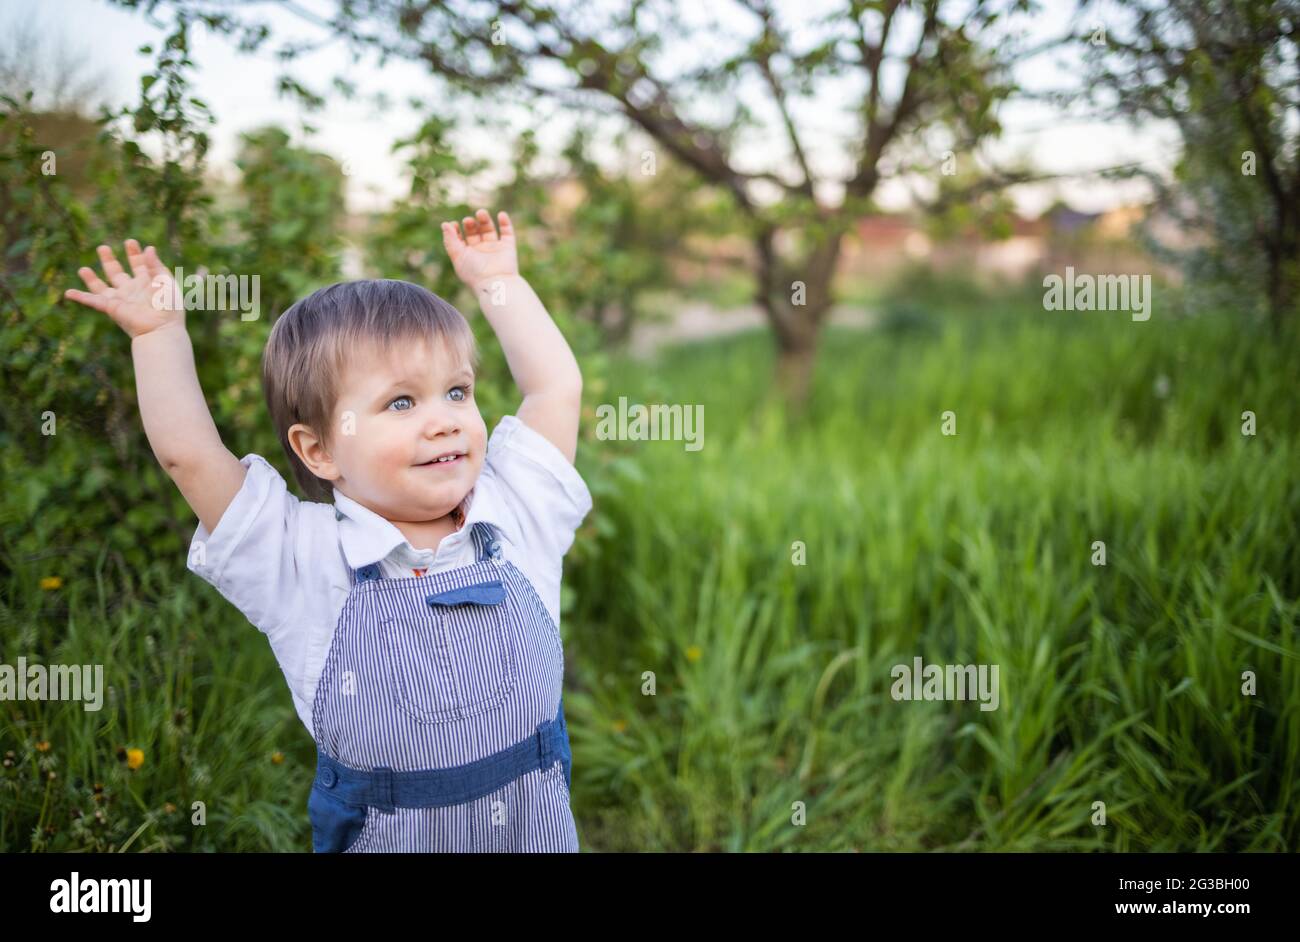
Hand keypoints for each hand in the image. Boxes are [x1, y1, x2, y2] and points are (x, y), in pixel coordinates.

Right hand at [64, 240, 183, 338]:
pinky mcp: (112, 308)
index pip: (139, 265)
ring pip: (102, 288)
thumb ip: (155, 265)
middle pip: (117, 273)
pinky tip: (68, 293)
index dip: (134, 254)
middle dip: (109, 261)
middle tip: (102, 247)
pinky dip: (80, 297)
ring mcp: (121, 299)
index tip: (130, 242)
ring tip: (82, 269)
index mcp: (148, 283)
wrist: (161, 328)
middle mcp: (132, 291)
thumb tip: (149, 248)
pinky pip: (92, 301)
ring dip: (92, 279)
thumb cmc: (168, 307)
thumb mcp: (165, 282)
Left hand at [441, 208, 519, 291]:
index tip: (453, 224)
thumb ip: (450, 240)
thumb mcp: (458, 256)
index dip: (456, 229)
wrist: (495, 283)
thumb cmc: (474, 273)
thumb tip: (444, 223)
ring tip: (481, 213)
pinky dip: (505, 222)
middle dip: (470, 224)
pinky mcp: (508, 248)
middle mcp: (480, 251)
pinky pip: (507, 232)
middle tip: (468, 221)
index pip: (460, 237)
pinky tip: (501, 215)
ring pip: (489, 229)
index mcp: (467, 254)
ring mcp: (495, 248)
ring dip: (485, 219)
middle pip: (474, 231)